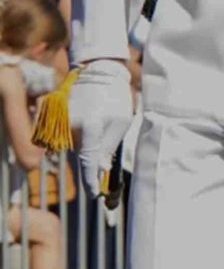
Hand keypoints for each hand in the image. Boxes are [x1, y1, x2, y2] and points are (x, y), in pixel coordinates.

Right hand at [68, 62, 132, 196]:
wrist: (98, 73)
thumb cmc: (115, 98)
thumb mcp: (120, 124)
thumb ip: (108, 148)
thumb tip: (99, 169)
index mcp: (90, 127)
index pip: (88, 161)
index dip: (90, 181)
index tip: (95, 195)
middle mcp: (71, 127)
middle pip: (81, 156)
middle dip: (92, 165)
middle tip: (104, 170)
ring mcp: (61, 123)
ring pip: (74, 149)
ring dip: (86, 151)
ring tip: (102, 134)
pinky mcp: (57, 120)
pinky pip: (69, 139)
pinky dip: (80, 142)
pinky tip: (92, 130)